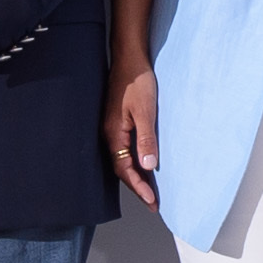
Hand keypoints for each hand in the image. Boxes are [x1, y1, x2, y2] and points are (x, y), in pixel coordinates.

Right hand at [105, 58, 158, 203]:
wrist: (129, 60)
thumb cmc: (137, 82)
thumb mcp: (145, 111)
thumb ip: (146, 138)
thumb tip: (148, 165)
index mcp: (113, 134)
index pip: (125, 169)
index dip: (139, 186)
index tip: (152, 201)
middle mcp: (109, 134)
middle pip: (122, 168)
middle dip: (138, 187)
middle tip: (153, 203)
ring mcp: (112, 128)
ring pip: (123, 160)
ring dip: (136, 176)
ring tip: (150, 190)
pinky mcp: (117, 122)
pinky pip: (124, 149)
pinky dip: (134, 161)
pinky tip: (143, 164)